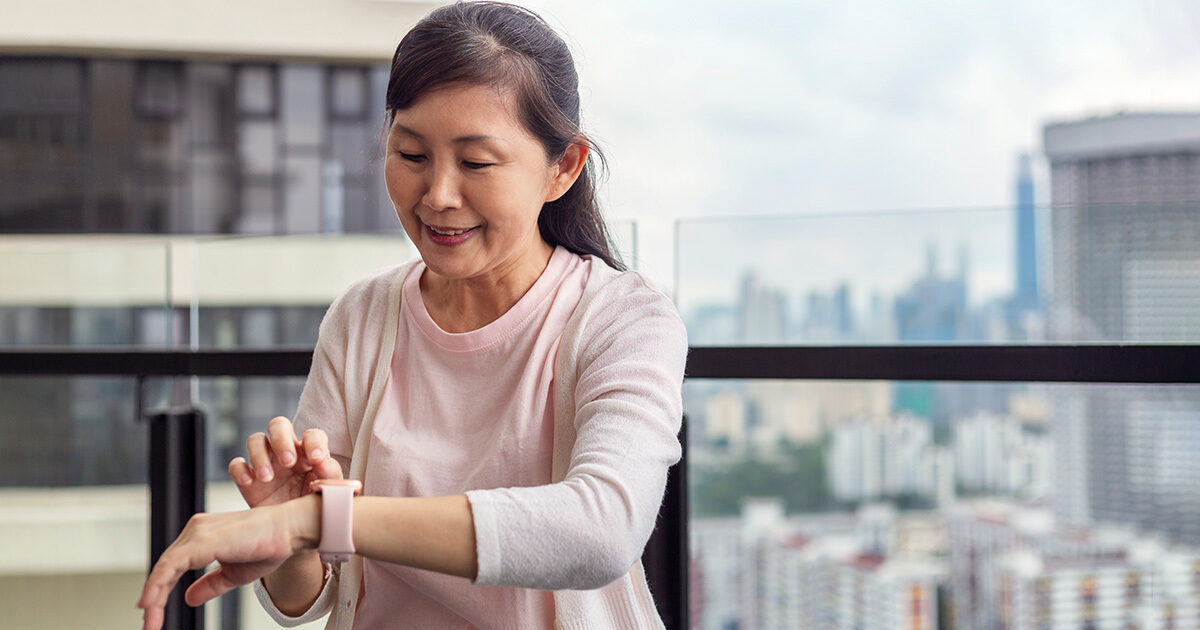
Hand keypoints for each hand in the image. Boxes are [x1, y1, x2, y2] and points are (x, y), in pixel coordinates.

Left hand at [137, 496, 318, 629]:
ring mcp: (197, 532)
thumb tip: (188, 598)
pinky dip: (157, 585)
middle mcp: (196, 529)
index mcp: (202, 535)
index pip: (173, 565)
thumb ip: (210, 584)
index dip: (161, 590)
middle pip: (165, 567)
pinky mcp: (201, 540)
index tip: (153, 614)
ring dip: (154, 597)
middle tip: (150, 624)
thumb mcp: (234, 574)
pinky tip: (150, 603)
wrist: (289, 531)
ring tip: (150, 620)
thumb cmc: (269, 546)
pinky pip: (171, 565)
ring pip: (164, 567)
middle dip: (154, 598)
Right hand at [228, 416, 342, 508]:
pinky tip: (249, 482)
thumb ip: (328, 474)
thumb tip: (322, 461)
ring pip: (255, 440)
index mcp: (309, 453)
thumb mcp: (328, 491)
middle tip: (288, 462)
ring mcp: (265, 463)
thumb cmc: (315, 507)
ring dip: (260, 455)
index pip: (312, 435)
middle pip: (278, 425)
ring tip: (267, 477)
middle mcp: (286, 452)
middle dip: (282, 439)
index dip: (314, 441)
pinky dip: (240, 470)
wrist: (296, 532)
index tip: (315, 458)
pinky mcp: (248, 479)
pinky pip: (237, 465)